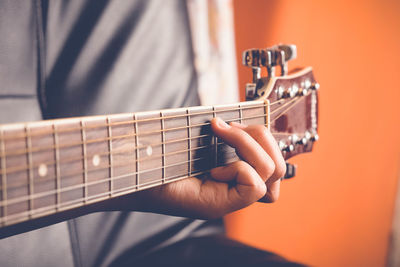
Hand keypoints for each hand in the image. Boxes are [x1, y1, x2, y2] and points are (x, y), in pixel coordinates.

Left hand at [105, 117, 285, 218]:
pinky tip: (211, 169)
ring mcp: (230, 200)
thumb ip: (230, 135)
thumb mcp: (203, 137)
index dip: (263, 140)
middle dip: (258, 137)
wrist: (133, 169)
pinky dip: (236, 168)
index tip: (228, 126)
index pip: (276, 164)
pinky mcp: (219, 206)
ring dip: (246, 146)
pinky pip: (254, 185)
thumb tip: (252, 117)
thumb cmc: (164, 151)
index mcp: (236, 173)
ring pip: (272, 172)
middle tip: (225, 128)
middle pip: (279, 166)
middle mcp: (238, 189)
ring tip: (218, 137)